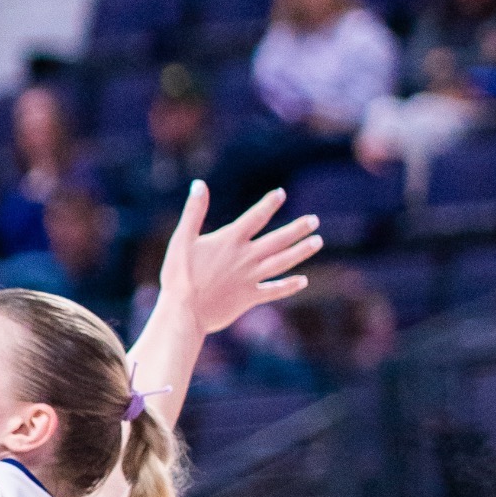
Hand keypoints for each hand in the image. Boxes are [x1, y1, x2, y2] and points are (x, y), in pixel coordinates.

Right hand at [158, 182, 322, 336]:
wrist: (184, 312)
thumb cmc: (178, 275)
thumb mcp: (181, 239)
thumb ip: (193, 211)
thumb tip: (199, 184)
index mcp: (229, 241)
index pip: (255, 218)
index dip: (269, 204)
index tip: (281, 194)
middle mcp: (245, 258)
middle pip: (278, 240)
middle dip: (297, 229)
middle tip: (314, 220)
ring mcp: (250, 278)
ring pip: (282, 262)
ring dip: (301, 251)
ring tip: (317, 242)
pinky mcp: (250, 297)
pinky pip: (274, 290)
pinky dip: (289, 286)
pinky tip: (302, 281)